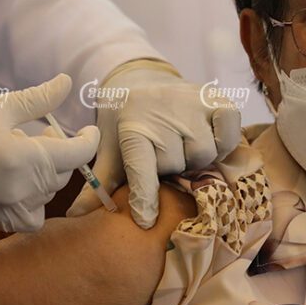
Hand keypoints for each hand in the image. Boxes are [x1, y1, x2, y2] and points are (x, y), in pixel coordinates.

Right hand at [0, 74, 99, 231]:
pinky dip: (29, 200)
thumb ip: (36, 99)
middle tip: (34, 133)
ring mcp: (8, 212)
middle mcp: (22, 191)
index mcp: (25, 159)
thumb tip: (66, 83)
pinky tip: (9, 181)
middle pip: (62, 174)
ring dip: (42, 176)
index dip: (88, 139)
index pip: (78, 153)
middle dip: (57, 153)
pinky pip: (30, 216)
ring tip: (14, 155)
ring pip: (47, 195)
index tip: (89, 130)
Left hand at [66, 61, 240, 228]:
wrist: (139, 83)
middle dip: (174, 169)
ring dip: (197, 158)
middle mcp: (162, 114)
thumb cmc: (124, 126)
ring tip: (183, 145)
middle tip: (165, 155)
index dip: (144, 196)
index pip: (141, 168)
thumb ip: (98, 186)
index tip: (145, 221)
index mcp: (133, 128)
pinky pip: (229, 135)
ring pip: (206, 155)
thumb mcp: (109, 153)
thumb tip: (76, 219)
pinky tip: (207, 135)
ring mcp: (192, 104)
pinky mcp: (217, 99)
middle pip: (180, 167)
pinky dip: (223, 140)